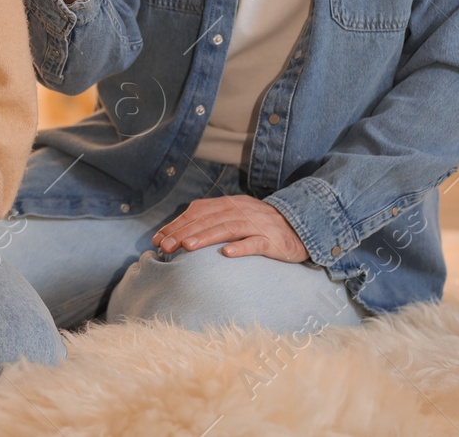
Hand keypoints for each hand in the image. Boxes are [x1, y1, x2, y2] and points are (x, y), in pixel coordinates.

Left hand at [151, 193, 309, 262]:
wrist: (301, 227)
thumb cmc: (261, 226)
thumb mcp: (236, 218)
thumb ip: (212, 222)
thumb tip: (179, 236)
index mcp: (230, 204)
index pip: (198, 212)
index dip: (177, 224)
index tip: (158, 239)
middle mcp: (241, 211)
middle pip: (208, 220)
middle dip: (184, 232)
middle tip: (165, 247)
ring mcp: (257, 225)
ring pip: (228, 228)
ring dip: (206, 237)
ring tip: (188, 247)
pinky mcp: (273, 240)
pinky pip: (256, 243)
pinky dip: (241, 247)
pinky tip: (227, 254)